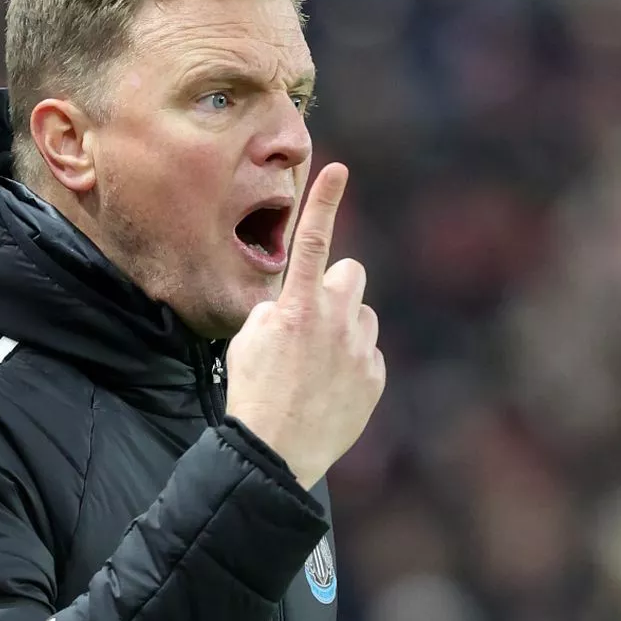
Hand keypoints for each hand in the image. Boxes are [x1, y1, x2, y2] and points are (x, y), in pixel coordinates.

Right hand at [225, 163, 385, 489]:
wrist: (275, 451)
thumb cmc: (251, 391)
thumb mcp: (247, 339)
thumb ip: (275, 309)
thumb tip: (292, 304)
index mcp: (297, 305)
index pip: (314, 240)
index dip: (325, 201)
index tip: (338, 169)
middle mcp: (335, 320)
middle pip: (350, 274)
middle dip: (334, 287)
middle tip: (311, 317)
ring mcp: (360, 349)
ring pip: (363, 315)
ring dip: (345, 326)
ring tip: (316, 361)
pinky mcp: (374, 377)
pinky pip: (368, 353)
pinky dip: (352, 363)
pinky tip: (327, 387)